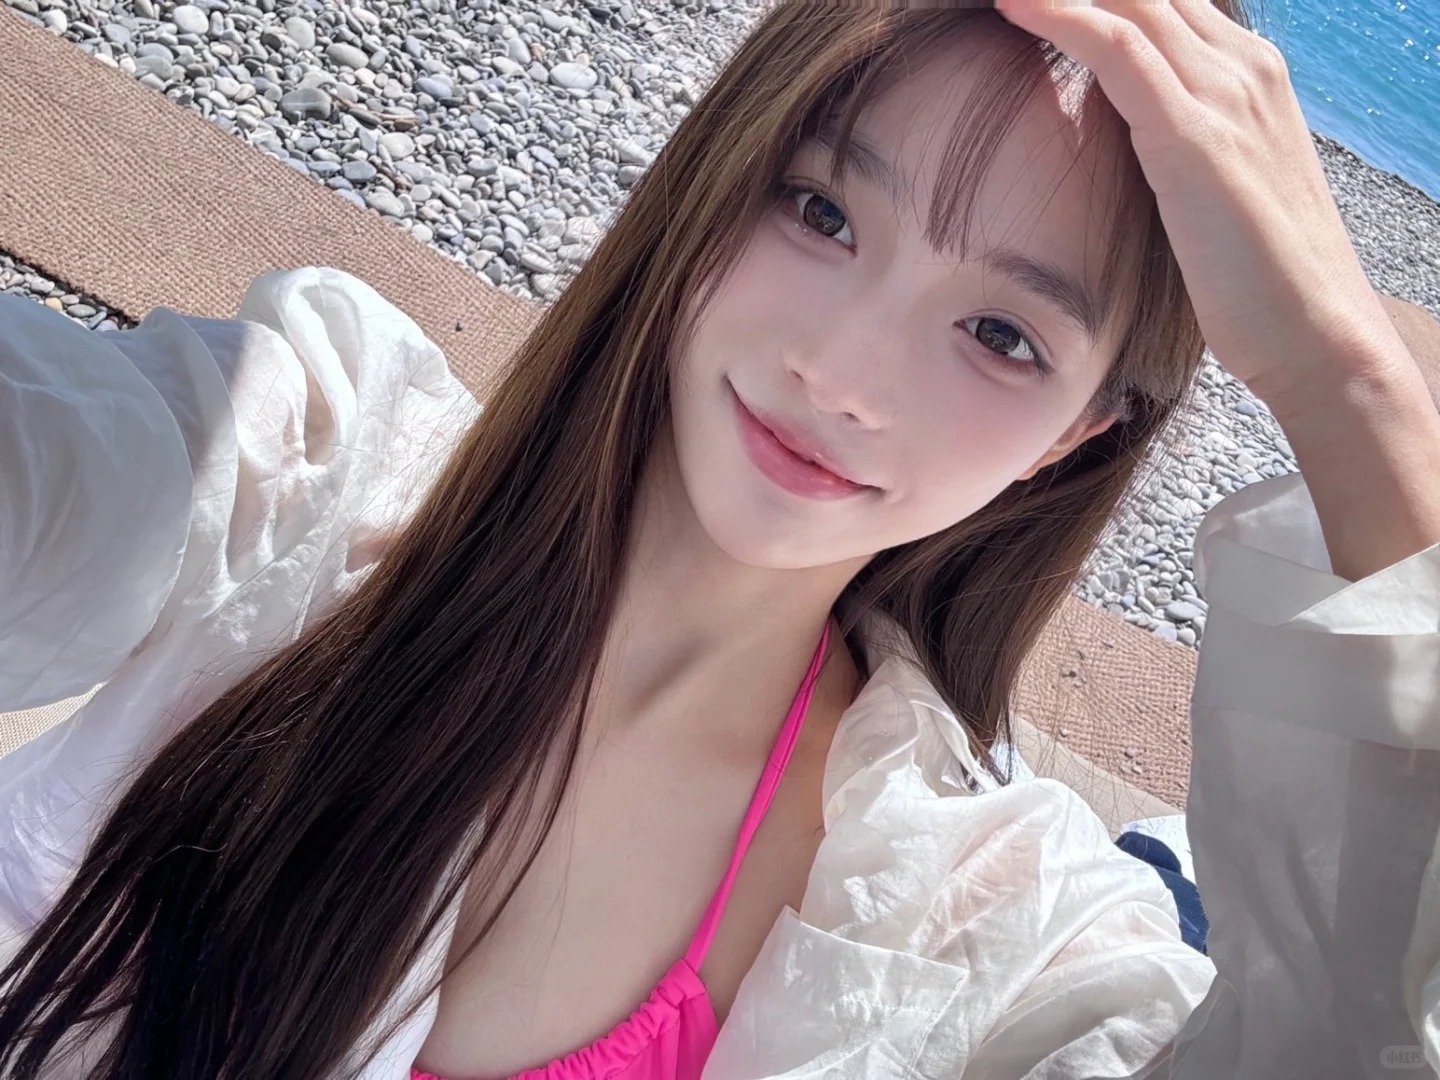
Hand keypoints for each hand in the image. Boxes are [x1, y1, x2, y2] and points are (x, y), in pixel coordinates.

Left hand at [994, 0, 1399, 408]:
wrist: (1313, 330)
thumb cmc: (1259, 276)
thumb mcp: (1214, 187)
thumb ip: (1173, 145)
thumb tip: (1119, 140)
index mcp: (1249, 73)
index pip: (1164, 2)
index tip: (1035, 3)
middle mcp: (1242, 66)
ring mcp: (1223, 94)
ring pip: (1130, 2)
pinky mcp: (1193, 136)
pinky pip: (1116, 49)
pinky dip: (1061, 17)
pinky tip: (1013, 6)